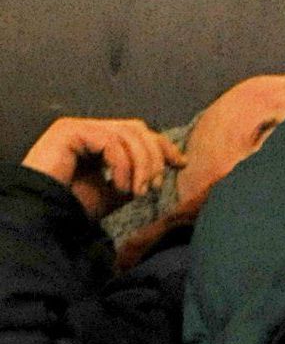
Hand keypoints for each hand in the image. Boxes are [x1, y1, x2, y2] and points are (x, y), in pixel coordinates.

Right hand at [21, 118, 184, 221]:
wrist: (44, 216)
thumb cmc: (75, 207)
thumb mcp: (116, 191)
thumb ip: (137, 174)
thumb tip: (167, 165)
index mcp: (98, 141)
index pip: (138, 133)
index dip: (162, 147)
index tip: (181, 164)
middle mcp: (88, 129)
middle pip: (137, 129)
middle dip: (154, 158)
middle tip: (153, 187)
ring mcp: (77, 127)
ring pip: (128, 134)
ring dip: (142, 165)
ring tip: (138, 191)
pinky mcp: (68, 130)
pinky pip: (111, 141)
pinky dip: (123, 165)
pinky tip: (120, 186)